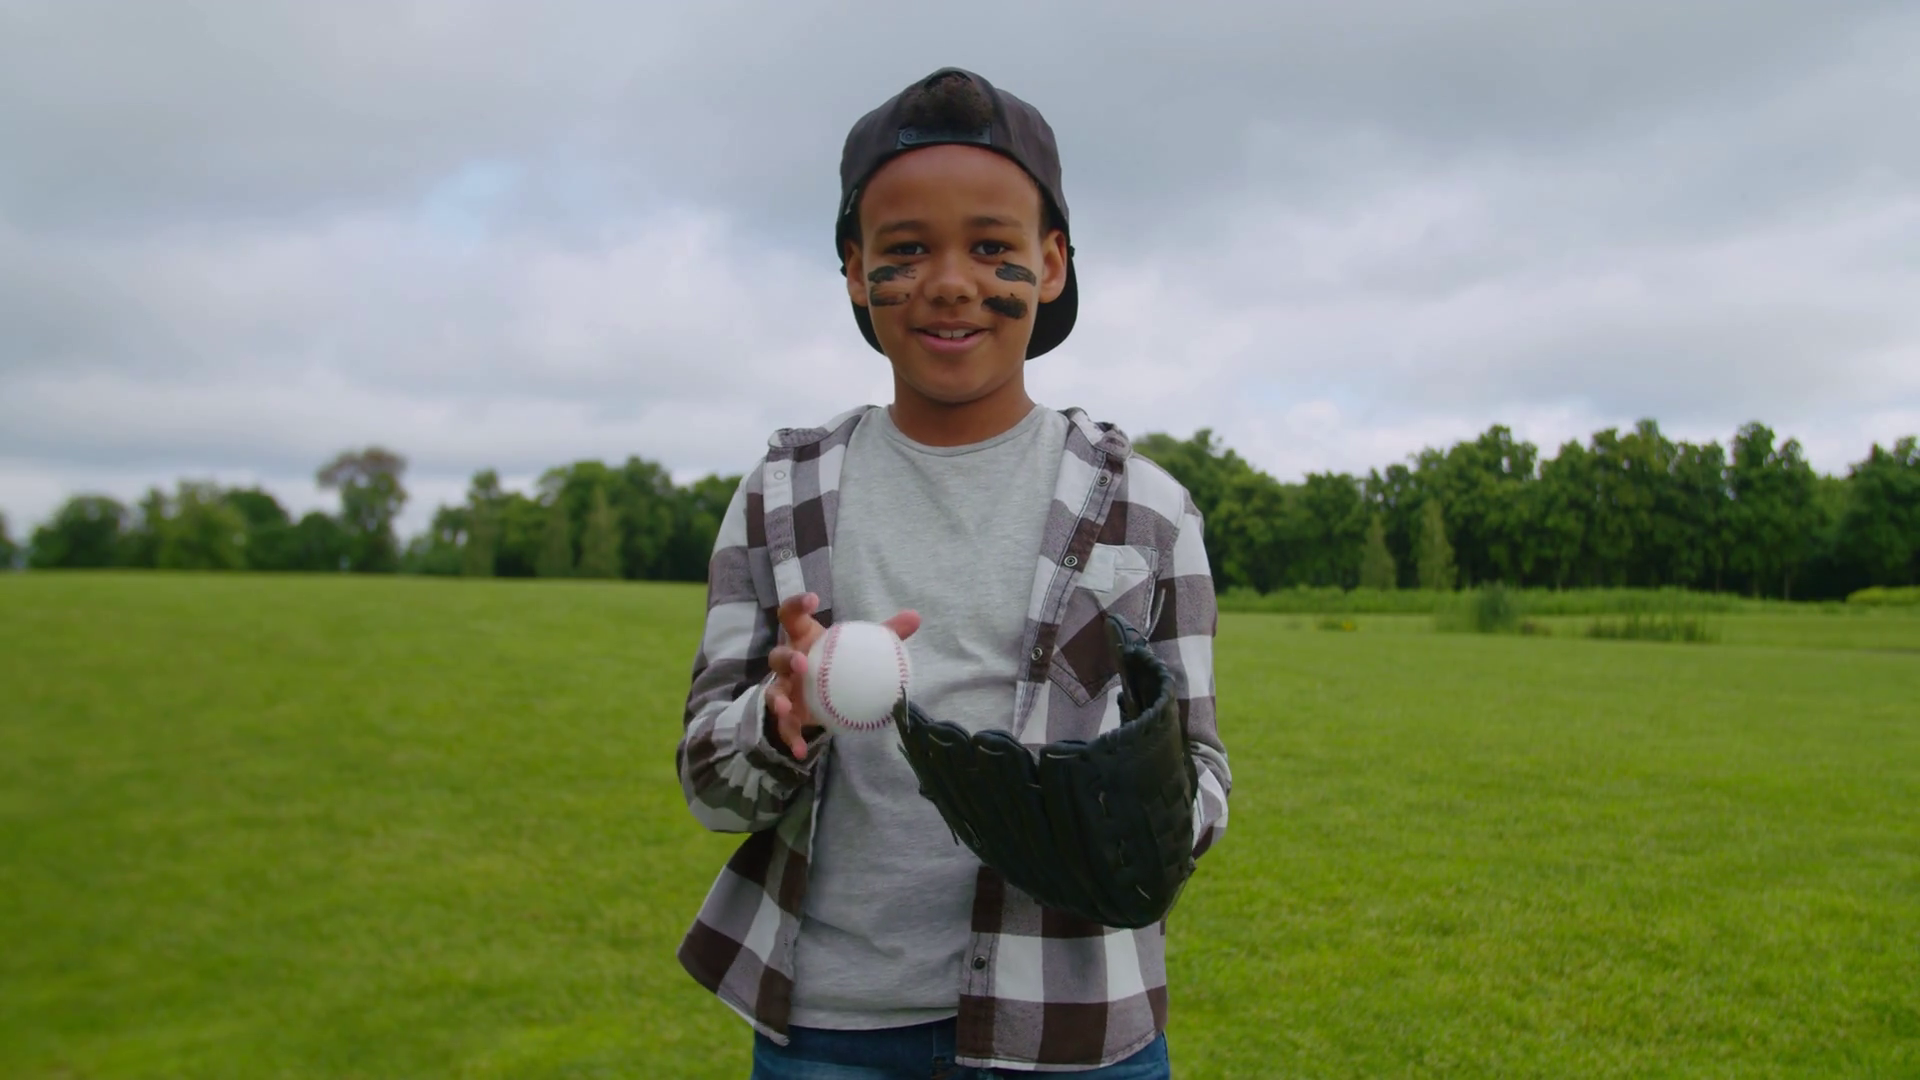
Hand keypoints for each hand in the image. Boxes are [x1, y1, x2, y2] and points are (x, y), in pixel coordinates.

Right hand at [766, 593, 920, 759]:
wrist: (824, 692)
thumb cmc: (838, 660)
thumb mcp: (860, 646)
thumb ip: (885, 633)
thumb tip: (916, 617)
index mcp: (803, 637)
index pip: (791, 615)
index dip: (797, 604)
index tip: (813, 600)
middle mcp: (789, 661)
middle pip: (778, 656)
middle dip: (787, 658)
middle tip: (802, 663)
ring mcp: (785, 688)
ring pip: (773, 692)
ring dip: (777, 699)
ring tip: (786, 708)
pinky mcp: (789, 714)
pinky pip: (784, 728)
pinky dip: (790, 738)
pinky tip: (799, 752)